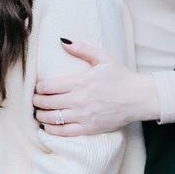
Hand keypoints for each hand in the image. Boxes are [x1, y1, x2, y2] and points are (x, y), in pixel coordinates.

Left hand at [32, 38, 157, 137]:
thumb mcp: (103, 58)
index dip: (38, 88)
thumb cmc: (121, 77)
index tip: (38, 88)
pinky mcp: (89, 128)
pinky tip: (47, 127)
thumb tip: (62, 41)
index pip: (47, 86)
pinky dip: (51, 130)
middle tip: (35, 101)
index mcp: (79, 82)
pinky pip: (63, 132)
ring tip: (39, 113)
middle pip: (46, 102)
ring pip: (52, 118)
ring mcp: (83, 116)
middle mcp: (78, 100)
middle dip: (36, 101)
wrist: (139, 98)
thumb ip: (82, 49)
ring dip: (41, 115)